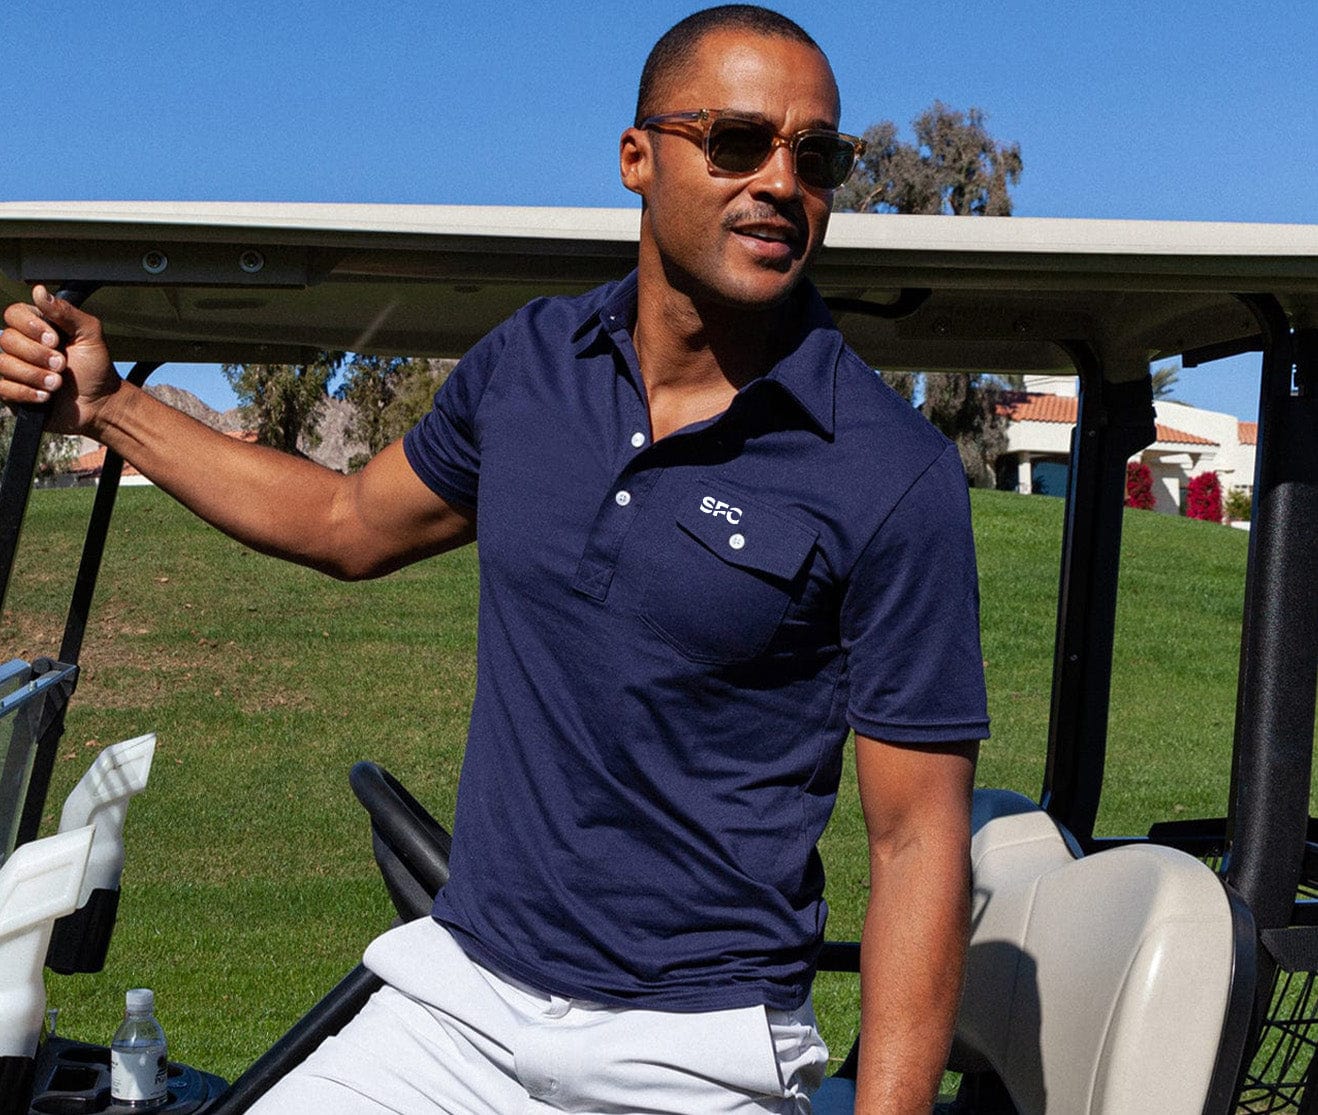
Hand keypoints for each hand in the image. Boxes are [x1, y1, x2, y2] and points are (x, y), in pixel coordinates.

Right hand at [0, 285, 120, 434]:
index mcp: (37, 327)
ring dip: (35, 375)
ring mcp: (15, 369)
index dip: (31, 326)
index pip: (14, 313)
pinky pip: (3, 388)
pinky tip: (46, 396)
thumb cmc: (95, 368)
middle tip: (62, 364)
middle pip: (7, 340)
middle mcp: (22, 345)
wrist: (99, 404)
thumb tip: (39, 290)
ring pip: (3, 364)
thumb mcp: (89, 335)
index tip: (56, 340)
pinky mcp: (13, 392)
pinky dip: (27, 392)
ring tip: (58, 383)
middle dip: (38, 355)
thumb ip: (66, 312)